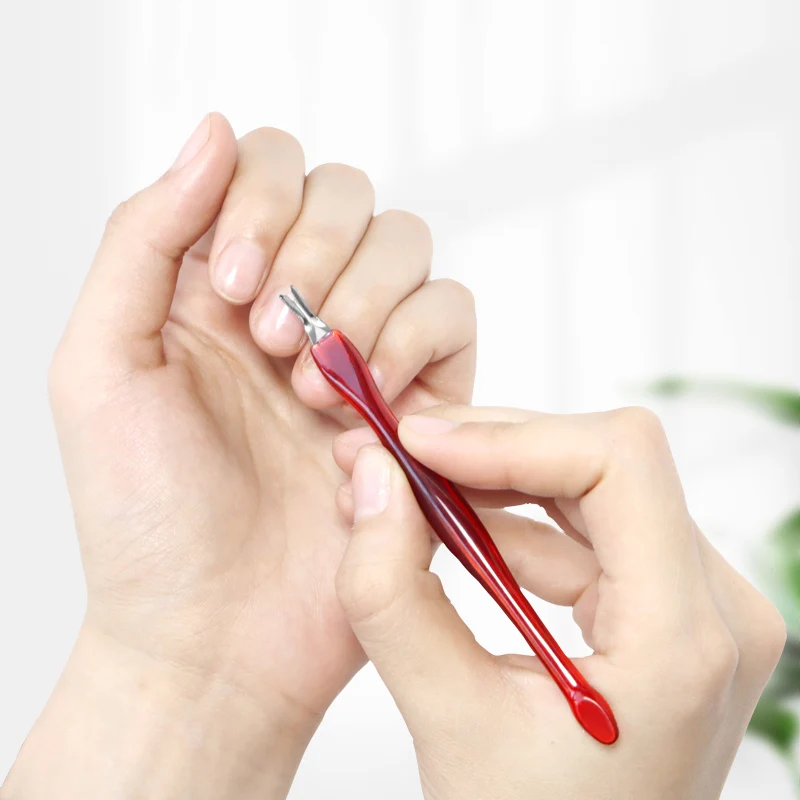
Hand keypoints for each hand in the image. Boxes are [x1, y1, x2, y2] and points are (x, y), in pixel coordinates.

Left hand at [3, 114, 475, 797]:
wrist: (217, 635)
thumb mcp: (102, 364)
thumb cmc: (146, 516)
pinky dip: (417, 345)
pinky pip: (454, 317)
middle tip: (273, 346)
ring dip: (364, 306)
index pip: (270, 164)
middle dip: (317, 259)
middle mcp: (297, 303)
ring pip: (409, 247)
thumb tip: (214, 131)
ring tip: (313, 393)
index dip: (263, 205)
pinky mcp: (421, 400)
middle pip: (348, 194)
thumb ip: (145, 236)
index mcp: (217, 283)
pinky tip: (371, 410)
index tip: (235, 292)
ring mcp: (364, 349)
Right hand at [331, 405, 785, 799]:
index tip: (420, 443)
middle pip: (604, 464)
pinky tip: (453, 531)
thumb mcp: (446, 722)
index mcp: (685, 639)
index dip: (512, 434)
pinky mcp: (668, 614)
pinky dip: (515, 523)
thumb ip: (390, 595)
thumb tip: (370, 481)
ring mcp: (699, 610)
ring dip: (495, 482)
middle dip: (492, 449)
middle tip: (401, 453)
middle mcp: (716, 611)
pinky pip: (588, 534)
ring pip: (592, 490)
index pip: (618, 461)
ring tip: (412, 490)